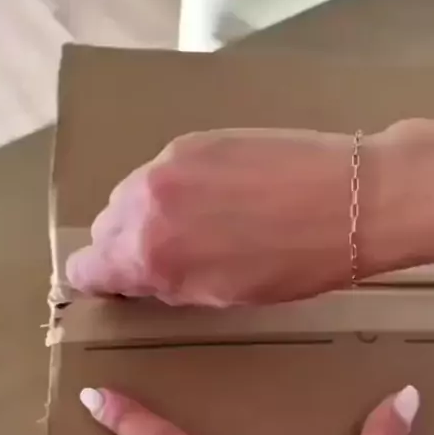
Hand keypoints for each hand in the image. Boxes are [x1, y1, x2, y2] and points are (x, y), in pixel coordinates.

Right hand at [65, 121, 433, 306]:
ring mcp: (166, 163)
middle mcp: (144, 204)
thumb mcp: (222, 296)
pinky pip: (162, 170)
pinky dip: (178, 186)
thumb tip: (141, 276)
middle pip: (104, 227)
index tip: (123, 284)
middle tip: (172, 256)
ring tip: (202, 223)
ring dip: (151, 212)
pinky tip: (221, 195)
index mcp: (149, 255)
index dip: (102, 280)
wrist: (349, 200)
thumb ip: (168, 284)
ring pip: (131, 195)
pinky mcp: (192, 138)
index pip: (85, 268)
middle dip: (127, 246)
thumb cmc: (295, 264)